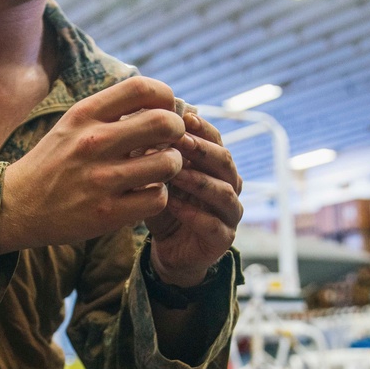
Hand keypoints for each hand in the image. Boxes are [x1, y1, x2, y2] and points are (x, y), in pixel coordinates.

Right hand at [0, 76, 184, 253]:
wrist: (16, 206)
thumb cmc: (54, 163)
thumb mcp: (73, 125)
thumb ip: (112, 112)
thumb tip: (162, 103)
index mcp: (85, 114)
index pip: (142, 88)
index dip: (166, 97)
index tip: (165, 110)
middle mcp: (93, 142)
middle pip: (165, 123)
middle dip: (177, 132)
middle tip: (170, 142)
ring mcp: (100, 180)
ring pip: (169, 163)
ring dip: (171, 166)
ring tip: (158, 169)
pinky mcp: (107, 213)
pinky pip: (157, 198)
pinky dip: (158, 195)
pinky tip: (145, 192)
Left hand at [145, 111, 242, 287]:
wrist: (168, 250)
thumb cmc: (164, 207)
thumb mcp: (156, 178)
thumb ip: (153, 156)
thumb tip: (139, 123)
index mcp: (217, 167)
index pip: (217, 141)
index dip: (203, 129)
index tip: (183, 118)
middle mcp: (230, 187)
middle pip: (225, 162)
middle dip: (202, 150)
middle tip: (179, 141)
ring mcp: (229, 214)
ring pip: (224, 192)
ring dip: (199, 180)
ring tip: (175, 173)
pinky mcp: (223, 240)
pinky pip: (214, 225)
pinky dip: (194, 214)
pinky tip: (173, 204)